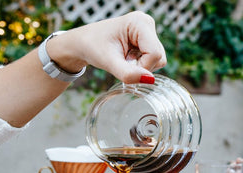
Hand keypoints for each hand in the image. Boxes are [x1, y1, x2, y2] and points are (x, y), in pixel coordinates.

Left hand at [48, 11, 166, 82]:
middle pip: (159, 56)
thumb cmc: (92, 47)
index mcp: (139, 22)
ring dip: (142, 66)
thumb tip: (150, 80)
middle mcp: (147, 23)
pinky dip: (141, 64)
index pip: (154, 53)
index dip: (143, 67)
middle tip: (122, 62)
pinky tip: (128, 58)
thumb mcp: (108, 62)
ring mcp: (148, 31)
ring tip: (124, 59)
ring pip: (158, 59)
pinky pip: (154, 59)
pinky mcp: (148, 39)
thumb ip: (128, 73)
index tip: (124, 66)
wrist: (84, 43)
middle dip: (142, 66)